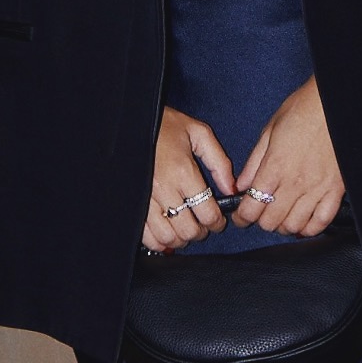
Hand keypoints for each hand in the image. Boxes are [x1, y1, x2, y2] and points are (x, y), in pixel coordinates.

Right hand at [144, 106, 234, 251]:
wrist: (130, 121)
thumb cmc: (164, 124)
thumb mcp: (198, 132)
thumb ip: (219, 161)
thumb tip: (231, 189)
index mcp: (183, 171)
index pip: (207, 213)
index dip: (217, 222)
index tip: (218, 221)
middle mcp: (163, 189)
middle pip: (188, 230)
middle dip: (200, 232)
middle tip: (202, 226)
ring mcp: (144, 198)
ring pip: (167, 238)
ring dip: (180, 239)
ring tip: (184, 229)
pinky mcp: (131, 204)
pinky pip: (145, 236)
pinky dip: (159, 241)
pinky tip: (166, 233)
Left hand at [232, 77, 343, 237]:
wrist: (334, 102)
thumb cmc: (302, 110)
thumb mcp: (270, 130)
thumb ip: (254, 162)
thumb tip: (241, 186)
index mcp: (275, 166)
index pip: (251, 208)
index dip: (241, 217)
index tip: (240, 215)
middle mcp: (295, 182)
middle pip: (270, 222)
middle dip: (260, 221)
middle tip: (260, 213)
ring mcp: (317, 188)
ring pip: (294, 226)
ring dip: (283, 226)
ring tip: (281, 216)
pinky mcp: (335, 189)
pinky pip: (321, 221)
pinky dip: (310, 228)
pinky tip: (303, 223)